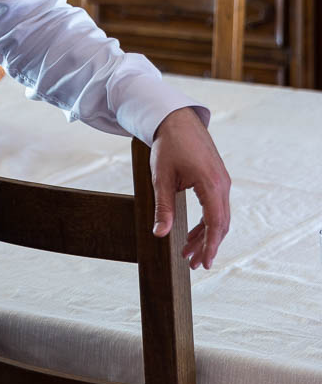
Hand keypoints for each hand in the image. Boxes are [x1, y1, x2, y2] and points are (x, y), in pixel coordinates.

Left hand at [150, 106, 230, 269]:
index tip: (204, 264)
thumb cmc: (168, 145)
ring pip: (219, 216)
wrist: (176, 119)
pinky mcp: (218, 178)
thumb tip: (160, 234)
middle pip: (220, 223)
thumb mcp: (161, 178)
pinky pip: (217, 206)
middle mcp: (222, 184)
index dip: (210, 246)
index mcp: (211, 184)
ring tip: (189, 252)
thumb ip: (163, 207)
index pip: (215, 223)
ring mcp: (222, 181)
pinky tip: (195, 232)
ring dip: (206, 235)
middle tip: (192, 264)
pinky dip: (207, 222)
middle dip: (207, 245)